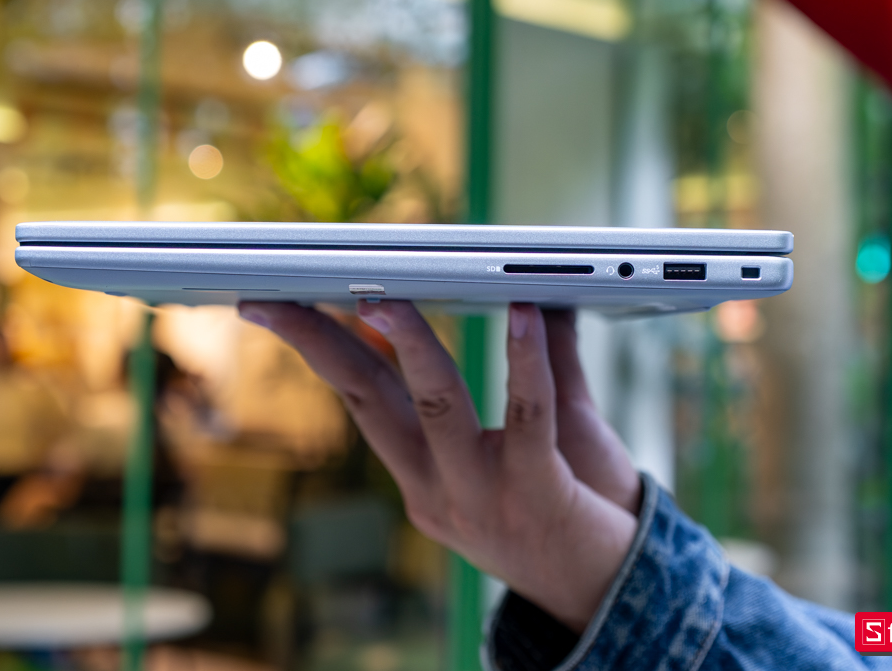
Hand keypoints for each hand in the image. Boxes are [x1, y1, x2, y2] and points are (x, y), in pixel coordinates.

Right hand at [239, 300, 636, 632]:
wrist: (611, 596)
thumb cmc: (577, 512)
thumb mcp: (540, 441)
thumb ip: (546, 365)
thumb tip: (541, 296)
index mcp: (423, 477)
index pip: (359, 398)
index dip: (318, 348)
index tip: (280, 308)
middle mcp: (439, 491)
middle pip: (368, 399)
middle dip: (318, 342)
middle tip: (281, 297)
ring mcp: (484, 496)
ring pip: (436, 405)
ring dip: (412, 344)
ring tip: (387, 298)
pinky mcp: (537, 495)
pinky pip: (527, 416)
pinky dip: (524, 360)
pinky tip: (524, 314)